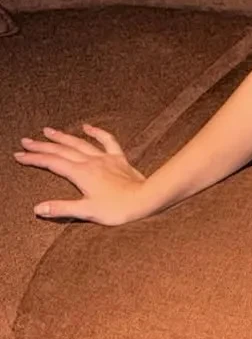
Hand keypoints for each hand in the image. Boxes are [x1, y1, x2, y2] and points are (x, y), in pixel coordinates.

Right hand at [13, 122, 147, 223]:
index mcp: (81, 174)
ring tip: (48, 130)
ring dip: (62, 137)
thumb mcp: (87, 211)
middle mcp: (91, 162)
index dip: (34, 159)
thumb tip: (38, 208)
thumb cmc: (118, 209)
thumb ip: (62, 208)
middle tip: (25, 141)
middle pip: (62, 151)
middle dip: (42, 146)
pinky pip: (106, 141)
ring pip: (80, 143)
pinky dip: (96, 132)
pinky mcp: (118, 159)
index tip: (19, 155)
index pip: (52, 163)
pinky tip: (87, 127)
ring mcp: (105, 158)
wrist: (146, 199)